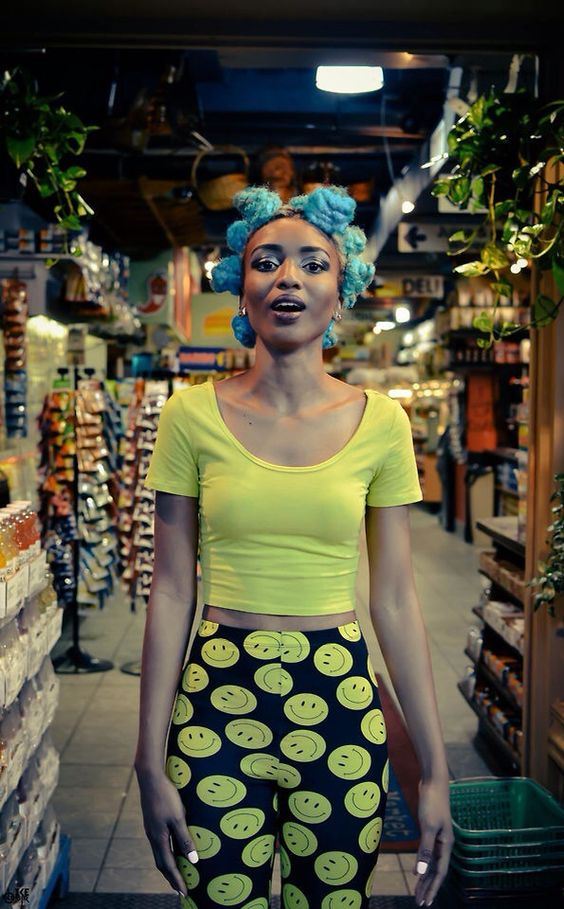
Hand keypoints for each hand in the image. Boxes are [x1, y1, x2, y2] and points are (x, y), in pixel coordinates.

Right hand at [135, 766, 198, 897]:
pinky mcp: (152, 822)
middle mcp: (153, 837)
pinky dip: (166, 854)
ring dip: (168, 866)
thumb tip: (193, 860)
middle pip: (161, 863)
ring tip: (177, 874)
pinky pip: (159, 844)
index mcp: (159, 838)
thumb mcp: (179, 817)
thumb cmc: (166, 796)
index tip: (184, 893)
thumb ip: (185, 839)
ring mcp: (151, 829)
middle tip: (180, 890)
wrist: (150, 778)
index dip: (177, 880)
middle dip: (171, 878)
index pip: (168, 866)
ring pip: (160, 854)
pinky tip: (172, 850)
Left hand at [412, 777, 453, 906]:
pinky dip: (423, 864)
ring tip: (418, 892)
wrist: (433, 783)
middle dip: (428, 887)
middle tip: (420, 902)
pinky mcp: (431, 831)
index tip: (426, 902)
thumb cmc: (432, 803)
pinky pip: (427, 854)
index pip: (439, 873)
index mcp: (446, 845)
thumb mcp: (427, 827)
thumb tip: (421, 873)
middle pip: (436, 871)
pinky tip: (417, 871)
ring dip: (425, 878)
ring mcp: (438, 838)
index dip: (433, 888)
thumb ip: (425, 850)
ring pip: (431, 863)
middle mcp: (444, 844)